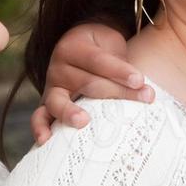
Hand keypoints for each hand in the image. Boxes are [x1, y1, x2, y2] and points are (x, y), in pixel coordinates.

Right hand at [31, 22, 150, 144]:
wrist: (80, 48)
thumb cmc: (101, 50)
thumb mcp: (111, 46)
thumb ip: (123, 65)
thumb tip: (145, 91)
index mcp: (74, 47)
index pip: (98, 61)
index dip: (120, 71)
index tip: (140, 81)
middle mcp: (59, 67)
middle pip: (87, 83)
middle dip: (116, 92)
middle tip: (142, 99)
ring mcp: (51, 88)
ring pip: (60, 101)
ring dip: (72, 113)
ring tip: (83, 122)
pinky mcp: (46, 105)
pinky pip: (39, 117)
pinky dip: (40, 128)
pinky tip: (45, 140)